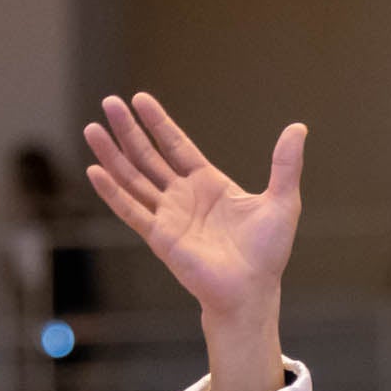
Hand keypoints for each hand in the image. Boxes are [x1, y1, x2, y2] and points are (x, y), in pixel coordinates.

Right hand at [81, 94, 304, 390]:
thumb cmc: (267, 253)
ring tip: (92, 129)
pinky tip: (95, 172)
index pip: (176, 145)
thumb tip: (298, 128)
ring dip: (112, 155)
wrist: (253, 291)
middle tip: (108, 103)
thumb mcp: (282, 201)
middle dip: (128, 130)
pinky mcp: (160, 237)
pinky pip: (131, 211)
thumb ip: (285, 165)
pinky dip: (112, 193)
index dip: (158, 123)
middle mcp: (183, 197)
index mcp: (208, 184)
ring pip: (133, 178)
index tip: (140, 99)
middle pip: (148, 156)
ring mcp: (168, 216)